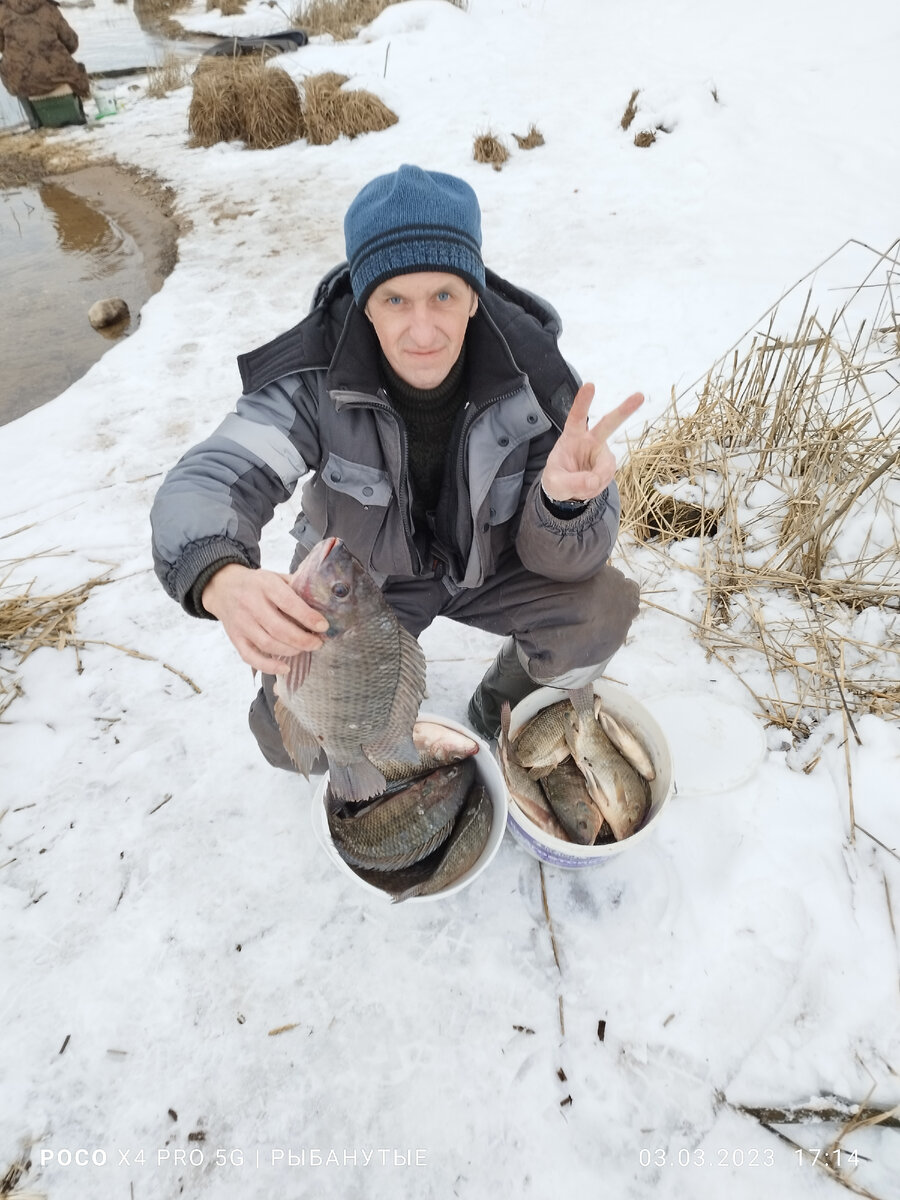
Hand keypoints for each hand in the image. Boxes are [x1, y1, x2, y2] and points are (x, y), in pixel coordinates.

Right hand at [201, 563, 329, 673]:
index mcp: (265, 585)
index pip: (289, 603)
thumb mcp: (276, 577)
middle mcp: (251, 604)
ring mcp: (241, 624)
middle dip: (303, 640)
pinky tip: (285, 668)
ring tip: (305, 649)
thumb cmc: (256, 584)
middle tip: (318, 643)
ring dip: (291, 651)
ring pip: (267, 644)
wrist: (222, 587)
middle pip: (279, 628)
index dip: (308, 617)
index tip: (323, 626)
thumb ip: (296, 587)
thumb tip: (322, 602)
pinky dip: (268, 666)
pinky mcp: (235, 638)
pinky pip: (251, 657)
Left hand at [540, 383, 643, 501]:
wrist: (568, 491)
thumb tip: (594, 481)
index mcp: (572, 436)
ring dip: (595, 479)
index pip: (577, 417)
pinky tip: (589, 485)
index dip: (583, 402)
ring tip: (583, 485)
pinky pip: (607, 477)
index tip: (590, 385)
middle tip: (640, 396)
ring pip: (606, 465)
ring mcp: (602, 453)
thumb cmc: (558, 479)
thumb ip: (571, 482)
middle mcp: (590, 440)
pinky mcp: (608, 465)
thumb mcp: (555, 483)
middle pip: (608, 423)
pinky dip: (597, 485)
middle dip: (624, 410)